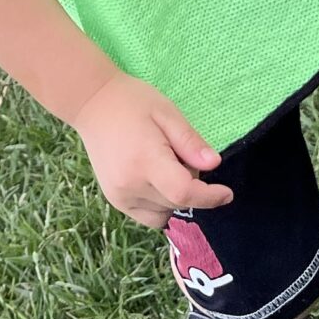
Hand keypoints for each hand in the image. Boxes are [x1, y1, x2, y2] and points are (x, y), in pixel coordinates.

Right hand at [70, 76, 232, 227]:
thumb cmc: (133, 102)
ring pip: (166, 211)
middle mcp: (130, 185)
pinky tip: (157, 180)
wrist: (92, 104)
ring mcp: (120, 196)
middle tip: (181, 155)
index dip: (209, 197)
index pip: (184, 193)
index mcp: (145, 161)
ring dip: (176, 196)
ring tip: (164, 164)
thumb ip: (190, 141)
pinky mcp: (116, 200)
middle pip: (177, 202)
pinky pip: (150, 216)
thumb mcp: (167, 112)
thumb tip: (214, 164)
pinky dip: (162, 205)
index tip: (227, 192)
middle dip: (191, 186)